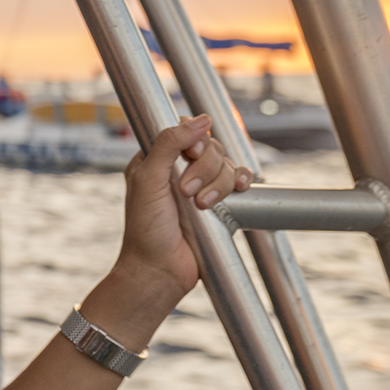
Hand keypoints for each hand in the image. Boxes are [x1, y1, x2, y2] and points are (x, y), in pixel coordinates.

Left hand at [114, 115, 252, 302]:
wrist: (161, 270)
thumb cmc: (146, 229)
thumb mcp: (148, 180)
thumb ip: (169, 145)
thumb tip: (200, 120)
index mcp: (155, 159)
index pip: (184, 131)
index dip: (194, 139)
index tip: (191, 153)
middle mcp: (178, 169)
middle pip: (210, 147)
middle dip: (204, 169)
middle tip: (186, 192)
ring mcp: (200, 186)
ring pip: (226, 164)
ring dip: (219, 184)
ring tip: (202, 206)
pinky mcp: (219, 202)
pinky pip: (240, 179)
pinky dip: (243, 181)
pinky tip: (240, 190)